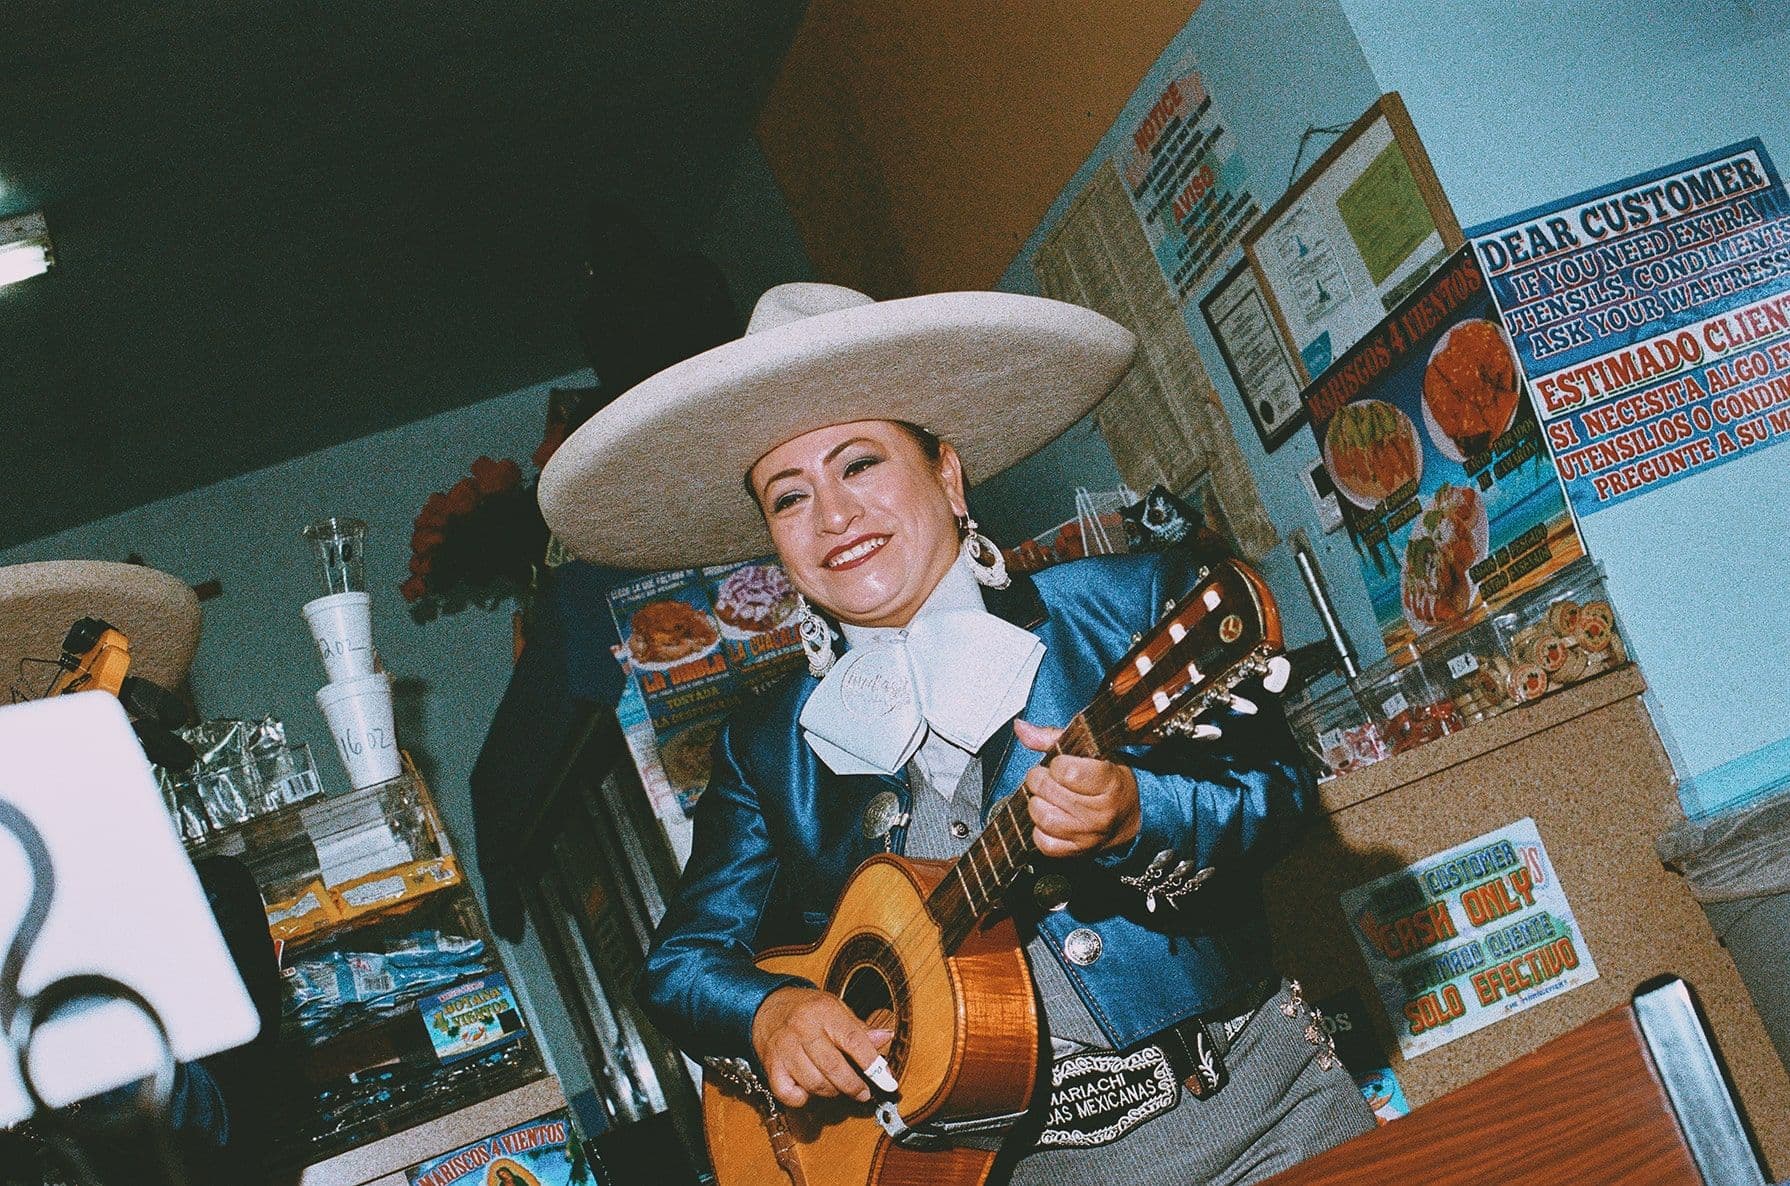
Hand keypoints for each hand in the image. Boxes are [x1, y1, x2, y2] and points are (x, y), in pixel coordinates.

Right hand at [751, 986, 895, 1107]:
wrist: (765, 1006)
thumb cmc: (807, 1009)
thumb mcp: (836, 1008)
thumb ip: (859, 1028)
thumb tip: (885, 1039)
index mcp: (824, 1011)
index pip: (853, 1040)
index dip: (873, 1064)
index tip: (888, 1082)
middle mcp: (802, 1029)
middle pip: (833, 1067)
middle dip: (853, 1086)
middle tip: (863, 1093)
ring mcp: (785, 1049)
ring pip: (813, 1084)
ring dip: (831, 1092)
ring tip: (836, 1086)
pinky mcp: (771, 1066)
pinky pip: (789, 1094)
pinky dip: (802, 1098)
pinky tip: (808, 1089)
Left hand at [1013, 719, 1140, 857]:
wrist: (1128, 817)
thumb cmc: (1110, 780)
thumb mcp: (1091, 752)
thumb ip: (1053, 738)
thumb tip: (1020, 728)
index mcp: (1109, 782)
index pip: (1065, 771)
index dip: (1057, 763)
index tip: (1063, 764)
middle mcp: (1100, 812)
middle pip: (1047, 790)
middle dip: (1040, 779)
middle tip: (1049, 778)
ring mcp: (1088, 835)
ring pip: (1042, 816)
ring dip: (1038, 803)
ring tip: (1049, 797)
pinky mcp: (1076, 852)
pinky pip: (1043, 842)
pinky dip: (1040, 829)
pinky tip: (1053, 817)